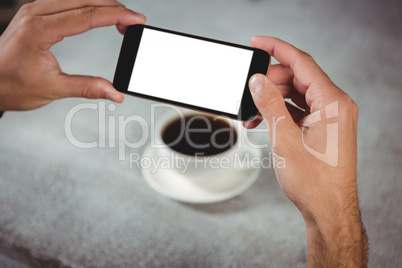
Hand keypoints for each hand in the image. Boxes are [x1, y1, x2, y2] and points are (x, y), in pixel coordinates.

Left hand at [0, 0, 145, 110]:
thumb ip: (87, 88)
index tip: (136, 21)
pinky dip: (90, 5)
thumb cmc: (12, 85)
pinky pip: (69, 0)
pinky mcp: (37, 13)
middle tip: (134, 24)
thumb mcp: (52, 89)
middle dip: (115, 8)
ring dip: (103, 5)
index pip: (87, 15)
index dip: (116, 16)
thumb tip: (115, 93)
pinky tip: (101, 13)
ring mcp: (35, 10)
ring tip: (122, 21)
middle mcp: (36, 13)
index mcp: (39, 29)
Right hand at [245, 36, 366, 265]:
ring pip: (297, 94)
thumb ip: (270, 104)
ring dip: (273, 98)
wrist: (328, 210)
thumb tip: (258, 81)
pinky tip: (263, 120)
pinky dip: (281, 111)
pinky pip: (300, 110)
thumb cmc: (314, 182)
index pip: (301, 63)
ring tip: (252, 111)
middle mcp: (336, 106)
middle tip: (248, 89)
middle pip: (298, 78)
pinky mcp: (324, 128)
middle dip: (270, 80)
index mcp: (333, 102)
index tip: (257, 42)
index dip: (276, 49)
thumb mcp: (285, 139)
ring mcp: (331, 117)